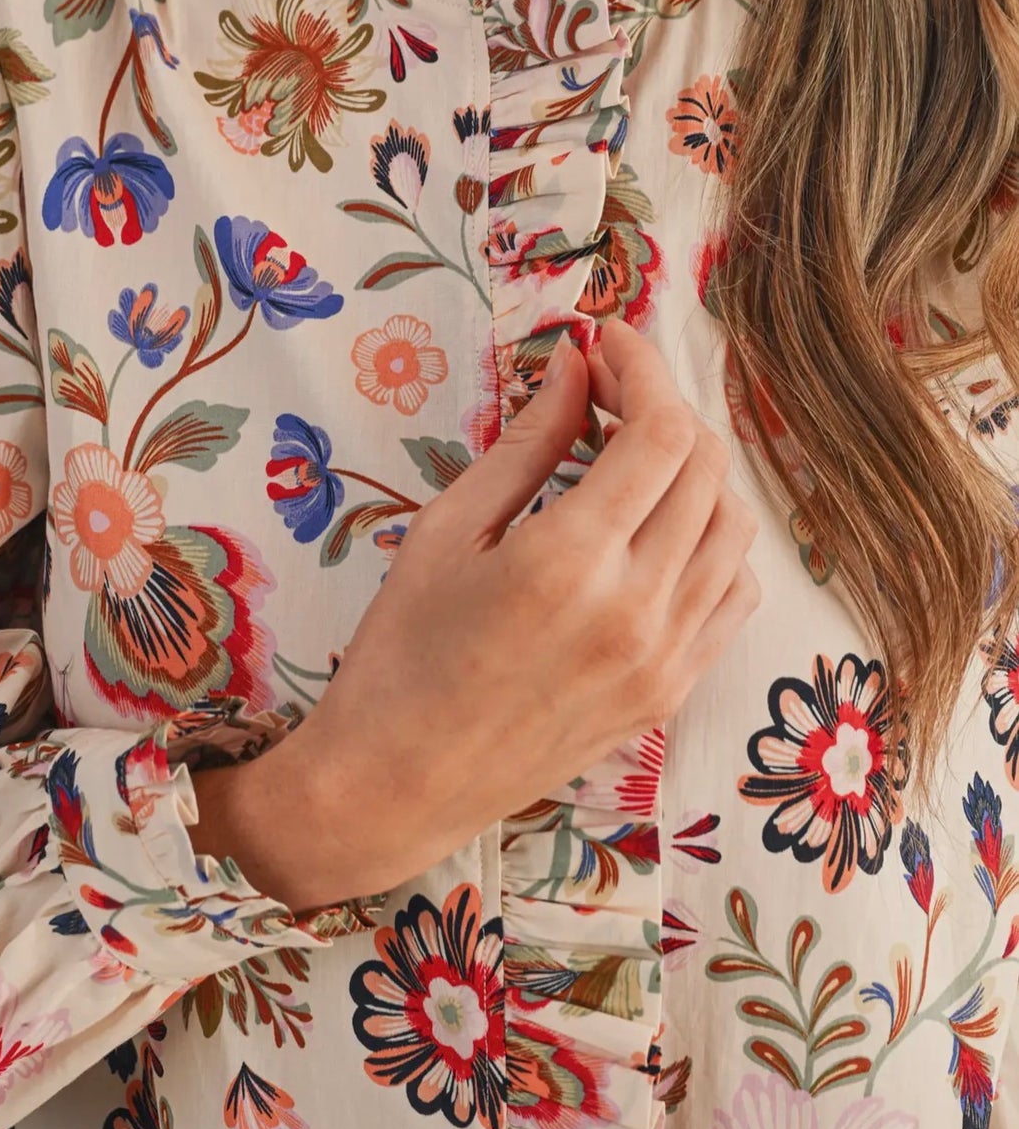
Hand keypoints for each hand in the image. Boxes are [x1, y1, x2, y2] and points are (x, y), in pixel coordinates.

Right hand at [260, 317, 760, 900]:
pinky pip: (732, 596)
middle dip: (664, 406)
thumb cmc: (399, 653)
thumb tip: (574, 363)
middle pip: (707, 468)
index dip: (643, 368)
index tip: (605, 341)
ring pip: (734, 529)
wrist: (394, 787)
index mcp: (570, 561)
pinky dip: (712, 541)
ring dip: (695, 471)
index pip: (661, 432)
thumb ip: (526, 442)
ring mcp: (665, 660)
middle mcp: (637, 610)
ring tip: (630, 456)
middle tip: (604, 390)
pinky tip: (656, 530)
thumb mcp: (446, 532)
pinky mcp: (669, 694)